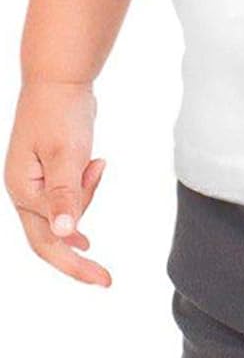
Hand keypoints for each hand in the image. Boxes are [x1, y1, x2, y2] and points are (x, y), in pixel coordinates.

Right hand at [4, 81, 110, 286]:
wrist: (59, 77)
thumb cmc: (60, 112)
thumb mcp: (66, 154)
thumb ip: (65, 194)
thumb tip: (64, 234)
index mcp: (24, 191)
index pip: (48, 241)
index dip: (74, 265)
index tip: (102, 280)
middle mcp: (24, 190)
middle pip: (49, 237)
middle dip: (77, 258)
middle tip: (105, 278)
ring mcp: (34, 180)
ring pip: (61, 214)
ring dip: (84, 201)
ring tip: (96, 165)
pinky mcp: (48, 168)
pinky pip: (65, 196)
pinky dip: (82, 193)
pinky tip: (92, 184)